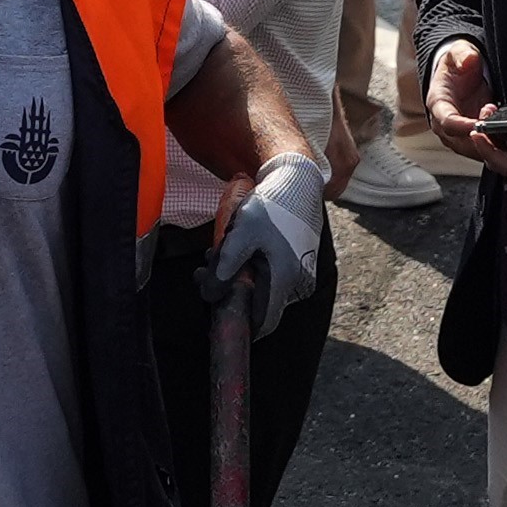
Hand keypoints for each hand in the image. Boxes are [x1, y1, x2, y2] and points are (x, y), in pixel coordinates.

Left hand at [214, 158, 331, 324]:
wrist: (298, 182)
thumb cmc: (272, 207)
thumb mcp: (241, 234)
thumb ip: (224, 268)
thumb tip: (209, 295)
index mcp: (286, 281)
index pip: (264, 324)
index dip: (240, 323)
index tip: (216, 308)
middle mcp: (299, 284)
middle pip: (260, 304)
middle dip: (229, 290)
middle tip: (205, 270)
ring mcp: (301, 274)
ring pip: (263, 288)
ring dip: (237, 276)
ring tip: (216, 253)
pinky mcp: (299, 263)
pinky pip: (272, 276)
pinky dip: (251, 267)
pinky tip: (235, 248)